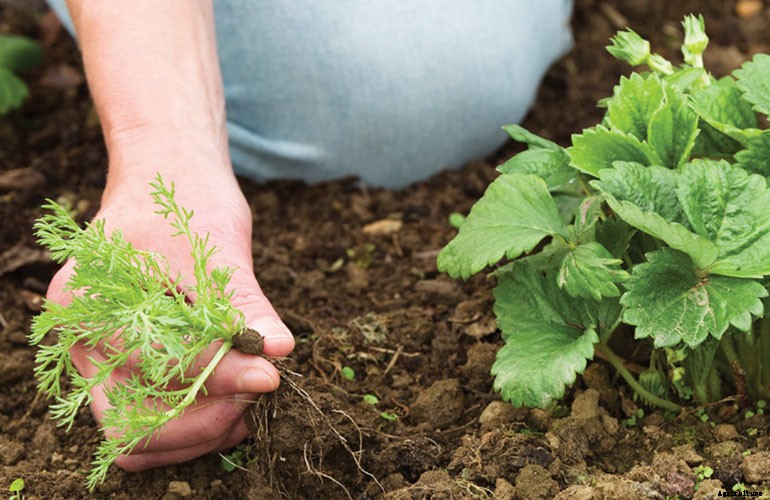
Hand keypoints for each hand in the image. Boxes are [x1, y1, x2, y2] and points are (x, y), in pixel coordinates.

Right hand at [45, 168, 293, 470]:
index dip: (217, 376)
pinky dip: (193, 419)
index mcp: (87, 304)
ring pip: (140, 433)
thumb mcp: (218, 247)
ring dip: (200, 429)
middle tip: (257, 392)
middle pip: (131, 427)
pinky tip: (235, 396)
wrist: (168, 176)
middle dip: (202, 422)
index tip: (270, 374)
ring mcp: (100, 358)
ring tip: (250, 399)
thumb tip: (280, 350)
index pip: (151, 366)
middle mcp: (82, 341)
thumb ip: (245, 304)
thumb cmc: (186, 200)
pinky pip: (151, 416)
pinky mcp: (128, 365)